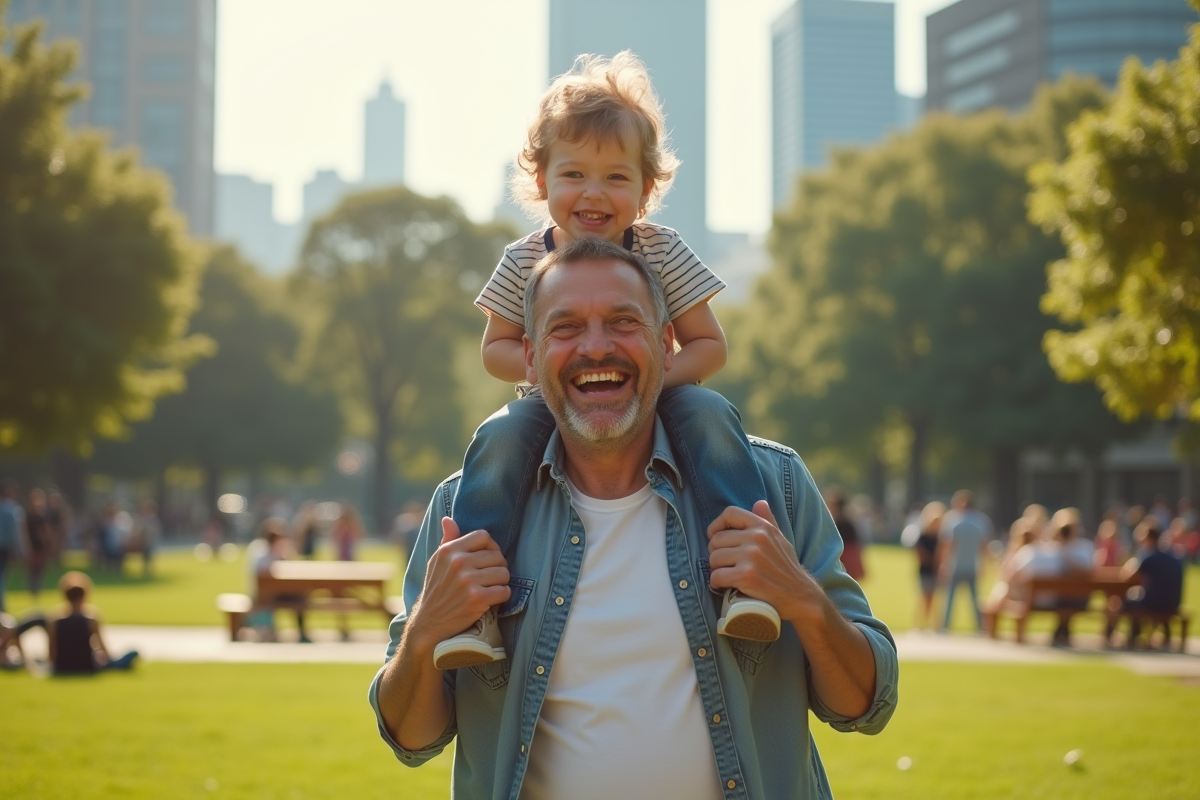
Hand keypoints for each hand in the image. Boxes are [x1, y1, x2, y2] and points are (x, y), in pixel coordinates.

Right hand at [409, 518, 510, 647]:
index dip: (491, 547)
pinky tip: (492, 599)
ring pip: (504, 573)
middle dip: (498, 567)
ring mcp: (467, 581)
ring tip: (491, 588)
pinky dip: (502, 596)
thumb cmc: (436, 590)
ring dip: (502, 582)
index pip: (483, 536)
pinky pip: (504, 591)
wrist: (429, 623)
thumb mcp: (436, 562)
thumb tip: (448, 519)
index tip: (488, 558)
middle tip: (490, 578)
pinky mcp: (477, 599)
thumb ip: (447, 540)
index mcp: (449, 550)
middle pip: (497, 555)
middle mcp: (458, 562)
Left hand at [706, 500, 821, 625]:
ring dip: (716, 570)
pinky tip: (723, 587)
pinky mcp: (746, 576)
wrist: (801, 596)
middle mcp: (757, 538)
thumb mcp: (780, 540)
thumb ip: (768, 521)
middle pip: (717, 539)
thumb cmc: (787, 568)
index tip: (715, 538)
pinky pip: (717, 576)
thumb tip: (759, 503)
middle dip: (716, 553)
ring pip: (714, 558)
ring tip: (726, 575)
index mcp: (763, 527)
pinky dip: (716, 583)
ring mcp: (752, 556)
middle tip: (724, 564)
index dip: (717, 525)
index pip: (730, 513)